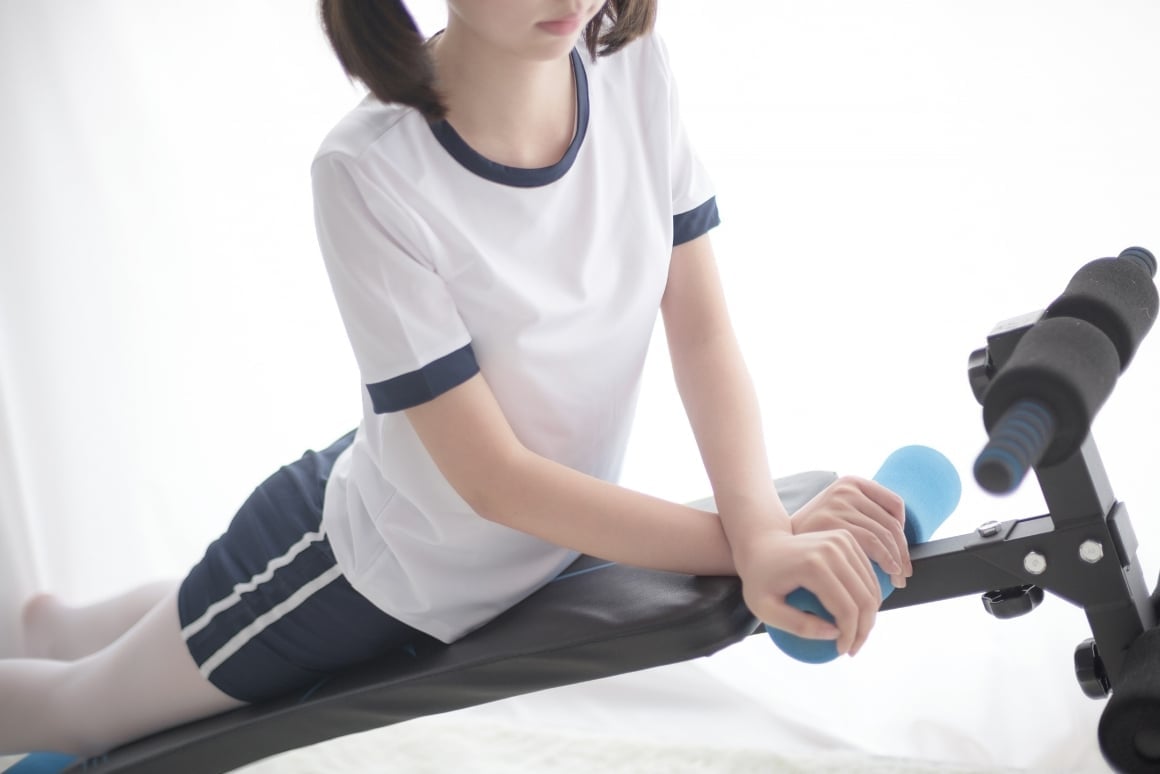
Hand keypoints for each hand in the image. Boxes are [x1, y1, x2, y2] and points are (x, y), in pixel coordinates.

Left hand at [734, 528, 882, 656]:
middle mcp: (832, 548)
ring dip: (869, 616)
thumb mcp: (764, 609)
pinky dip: (867, 597)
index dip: (849, 636)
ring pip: (871, 587)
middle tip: (853, 649)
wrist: (760, 543)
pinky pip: (867, 574)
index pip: (846, 608)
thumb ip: (797, 625)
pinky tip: (856, 617)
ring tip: (855, 636)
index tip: (841, 652)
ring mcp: (841, 540)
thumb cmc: (759, 580)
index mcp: (813, 565)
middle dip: (864, 630)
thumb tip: (835, 634)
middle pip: (864, 598)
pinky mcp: (846, 538)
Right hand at [790, 476, 911, 588]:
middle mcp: (845, 489)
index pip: (894, 504)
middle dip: (903, 552)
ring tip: (897, 580)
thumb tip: (900, 542)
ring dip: (897, 561)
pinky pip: (872, 543)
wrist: (773, 545)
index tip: (901, 553)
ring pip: (884, 535)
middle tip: (903, 575)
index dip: (904, 531)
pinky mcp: (832, 522)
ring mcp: (838, 504)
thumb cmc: (812, 538)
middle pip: (891, 522)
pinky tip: (887, 574)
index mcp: (851, 483)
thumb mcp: (837, 516)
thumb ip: (861, 517)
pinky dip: (886, 560)